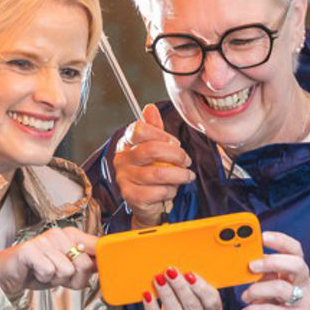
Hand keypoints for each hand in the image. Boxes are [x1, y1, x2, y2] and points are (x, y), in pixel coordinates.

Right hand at [0, 227, 97, 296]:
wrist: (8, 274)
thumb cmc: (37, 270)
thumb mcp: (66, 269)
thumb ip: (85, 266)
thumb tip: (105, 267)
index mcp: (72, 235)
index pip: (97, 245)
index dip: (102, 262)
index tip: (100, 270)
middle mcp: (59, 235)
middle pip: (85, 264)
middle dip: (74, 279)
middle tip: (58, 276)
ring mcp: (44, 240)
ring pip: (67, 271)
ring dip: (56, 279)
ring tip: (45, 273)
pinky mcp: (30, 250)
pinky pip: (49, 271)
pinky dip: (43, 278)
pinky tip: (36, 272)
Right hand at [114, 104, 195, 227]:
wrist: (145, 201)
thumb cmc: (151, 171)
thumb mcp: (153, 146)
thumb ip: (154, 129)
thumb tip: (150, 108)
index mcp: (126, 143)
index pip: (140, 130)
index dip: (162, 135)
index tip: (174, 143)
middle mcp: (122, 159)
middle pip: (151, 150)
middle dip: (176, 155)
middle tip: (186, 160)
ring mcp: (124, 177)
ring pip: (158, 173)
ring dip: (179, 175)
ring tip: (187, 175)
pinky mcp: (131, 195)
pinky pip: (157, 191)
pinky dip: (171, 191)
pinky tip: (173, 189)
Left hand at [141, 267, 222, 309]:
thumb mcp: (192, 307)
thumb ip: (190, 291)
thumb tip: (176, 270)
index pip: (212, 301)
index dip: (201, 287)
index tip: (189, 273)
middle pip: (192, 305)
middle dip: (180, 286)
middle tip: (170, 271)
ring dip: (166, 293)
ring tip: (158, 279)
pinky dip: (152, 308)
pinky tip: (147, 296)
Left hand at [241, 231, 309, 309]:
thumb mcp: (271, 290)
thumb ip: (263, 276)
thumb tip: (241, 260)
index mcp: (297, 274)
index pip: (295, 250)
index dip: (281, 240)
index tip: (262, 236)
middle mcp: (305, 286)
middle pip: (296, 265)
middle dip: (272, 262)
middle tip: (251, 266)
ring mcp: (304, 305)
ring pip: (283, 289)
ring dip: (258, 290)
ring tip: (245, 296)